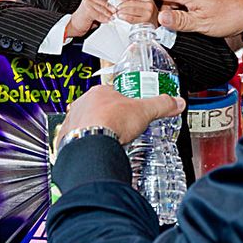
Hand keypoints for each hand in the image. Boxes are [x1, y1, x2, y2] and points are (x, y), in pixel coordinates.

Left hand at [58, 85, 184, 144]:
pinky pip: (75, 138)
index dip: (121, 102)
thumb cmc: (111, 123)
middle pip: (98, 108)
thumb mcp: (144, 111)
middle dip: (108, 117)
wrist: (91, 144)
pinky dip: (84, 143)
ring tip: (107, 140)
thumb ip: (161, 105)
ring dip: (94, 129)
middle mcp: (84, 104)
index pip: (112, 93)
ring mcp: (74, 119)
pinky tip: (93, 149)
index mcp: (100, 92)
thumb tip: (175, 102)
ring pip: (85, 122)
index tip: (127, 109)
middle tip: (119, 127)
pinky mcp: (67, 136)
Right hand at [67, 0, 115, 37]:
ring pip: (103, 9)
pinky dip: (104, 19)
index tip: (120, 7)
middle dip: (112, 9)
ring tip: (114, 19)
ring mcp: (87, 3)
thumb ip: (102, 10)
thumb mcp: (95, 14)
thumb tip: (115, 12)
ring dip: (109, 15)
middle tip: (118, 14)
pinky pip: (99, 14)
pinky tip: (108, 21)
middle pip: (105, 3)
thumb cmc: (83, 21)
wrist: (72, 27)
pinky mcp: (87, 10)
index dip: (114, 2)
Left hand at [116, 0, 157, 25]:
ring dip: (122, 11)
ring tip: (118, 13)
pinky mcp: (144, 22)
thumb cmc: (148, 17)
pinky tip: (121, 17)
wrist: (154, 28)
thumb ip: (136, 0)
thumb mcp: (145, 6)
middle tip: (117, 8)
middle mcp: (149, 6)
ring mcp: (148, 14)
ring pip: (131, 10)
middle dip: (122, 5)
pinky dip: (125, 17)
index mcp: (149, 0)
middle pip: (132, 3)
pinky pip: (132, 18)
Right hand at [127, 0, 242, 37]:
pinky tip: (195, 22)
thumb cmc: (231, 16)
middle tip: (159, 21)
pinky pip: (191, 3)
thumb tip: (160, 17)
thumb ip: (180, 21)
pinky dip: (187, 12)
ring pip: (182, 2)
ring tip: (186, 26)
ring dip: (177, 13)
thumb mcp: (202, 23)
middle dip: (162, 8)